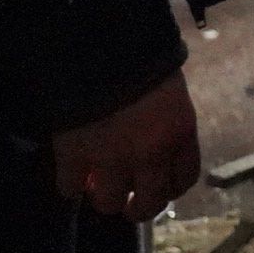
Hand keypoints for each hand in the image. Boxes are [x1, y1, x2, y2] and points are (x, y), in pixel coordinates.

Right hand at [50, 71, 199, 221]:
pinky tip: (71, 177)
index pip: (184, 180)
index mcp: (180, 133)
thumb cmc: (143, 59)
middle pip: (150, 203)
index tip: (159, 189)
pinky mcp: (74, 156)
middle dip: (139, 209)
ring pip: (109, 203)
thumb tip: (157, 152)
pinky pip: (69, 188)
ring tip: (97, 186)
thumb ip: (167, 125)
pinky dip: (69, 186)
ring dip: (104, 197)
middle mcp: (151, 154)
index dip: (170, 189)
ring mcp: (111, 159)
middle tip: (129, 204)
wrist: (102, 44)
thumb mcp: (170, 92)